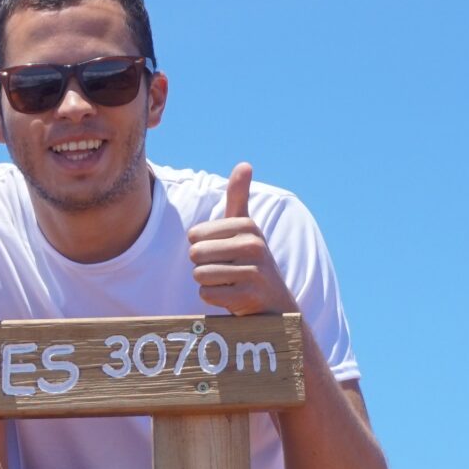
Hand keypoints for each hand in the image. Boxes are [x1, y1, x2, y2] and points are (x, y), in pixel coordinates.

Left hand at [187, 163, 293, 316]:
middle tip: (224, 271)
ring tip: (229, 282)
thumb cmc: (250, 262)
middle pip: (195, 254)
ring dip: (208, 283)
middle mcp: (253, 245)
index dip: (201, 248)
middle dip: (202, 266)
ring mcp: (253, 271)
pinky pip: (206, 294)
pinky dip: (213, 299)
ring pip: (199, 274)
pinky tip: (232, 296)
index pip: (195, 235)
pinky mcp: (248, 295)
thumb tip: (245, 163)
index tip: (222, 254)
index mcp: (248, 225)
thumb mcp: (246, 228)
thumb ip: (239, 197)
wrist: (274, 304)